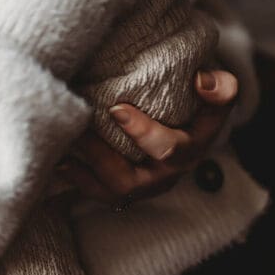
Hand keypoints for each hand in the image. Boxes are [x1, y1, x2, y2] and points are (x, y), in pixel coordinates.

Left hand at [59, 69, 237, 203]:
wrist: (187, 125)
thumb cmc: (197, 102)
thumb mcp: (217, 94)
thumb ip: (220, 87)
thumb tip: (201, 81)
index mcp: (189, 151)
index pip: (171, 148)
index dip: (144, 133)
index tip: (116, 109)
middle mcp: (164, 175)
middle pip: (130, 181)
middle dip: (100, 157)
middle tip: (77, 130)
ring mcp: (142, 186)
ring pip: (108, 192)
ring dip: (81, 172)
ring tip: (60, 149)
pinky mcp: (122, 189)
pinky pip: (96, 193)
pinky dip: (74, 180)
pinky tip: (54, 162)